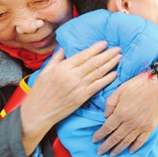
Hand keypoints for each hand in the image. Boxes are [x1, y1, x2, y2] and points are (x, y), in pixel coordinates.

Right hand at [20, 41, 120, 155]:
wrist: (38, 113)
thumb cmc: (40, 92)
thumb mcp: (45, 71)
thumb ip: (57, 58)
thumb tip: (64, 46)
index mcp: (62, 68)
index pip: (83, 55)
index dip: (95, 48)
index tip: (105, 43)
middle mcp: (72, 76)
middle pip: (94, 63)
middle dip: (107, 54)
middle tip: (117, 48)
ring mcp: (78, 87)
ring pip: (98, 73)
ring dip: (110, 64)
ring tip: (119, 57)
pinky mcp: (82, 98)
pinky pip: (97, 86)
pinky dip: (107, 80)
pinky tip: (115, 74)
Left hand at [93, 62, 157, 156]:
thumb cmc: (139, 84)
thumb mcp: (120, 89)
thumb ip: (110, 103)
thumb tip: (105, 115)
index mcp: (120, 113)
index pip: (107, 128)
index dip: (99, 135)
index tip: (94, 140)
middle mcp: (130, 122)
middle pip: (115, 138)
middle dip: (106, 146)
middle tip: (100, 152)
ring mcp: (141, 126)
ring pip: (127, 141)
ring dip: (118, 149)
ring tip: (112, 154)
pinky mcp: (150, 127)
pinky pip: (141, 141)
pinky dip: (135, 147)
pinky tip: (130, 151)